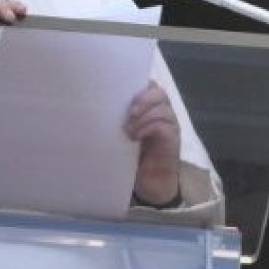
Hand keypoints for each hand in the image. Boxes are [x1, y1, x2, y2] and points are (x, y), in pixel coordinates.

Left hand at [124, 80, 180, 204]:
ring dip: (143, 116)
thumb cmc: (135, 156)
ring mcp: (171, 125)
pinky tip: (135, 138)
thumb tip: (96, 105)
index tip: (120, 92)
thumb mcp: (125, 133)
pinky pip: (163, 126)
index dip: (138, 84)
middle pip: (159, 92)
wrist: (150, 184)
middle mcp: (164, 112)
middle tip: (128, 112)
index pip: (150, 85)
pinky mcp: (172, 139)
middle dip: (143, 98)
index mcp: (152, 107)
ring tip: (128, 130)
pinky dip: (148, 128)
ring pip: (162, 108)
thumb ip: (120, 118)